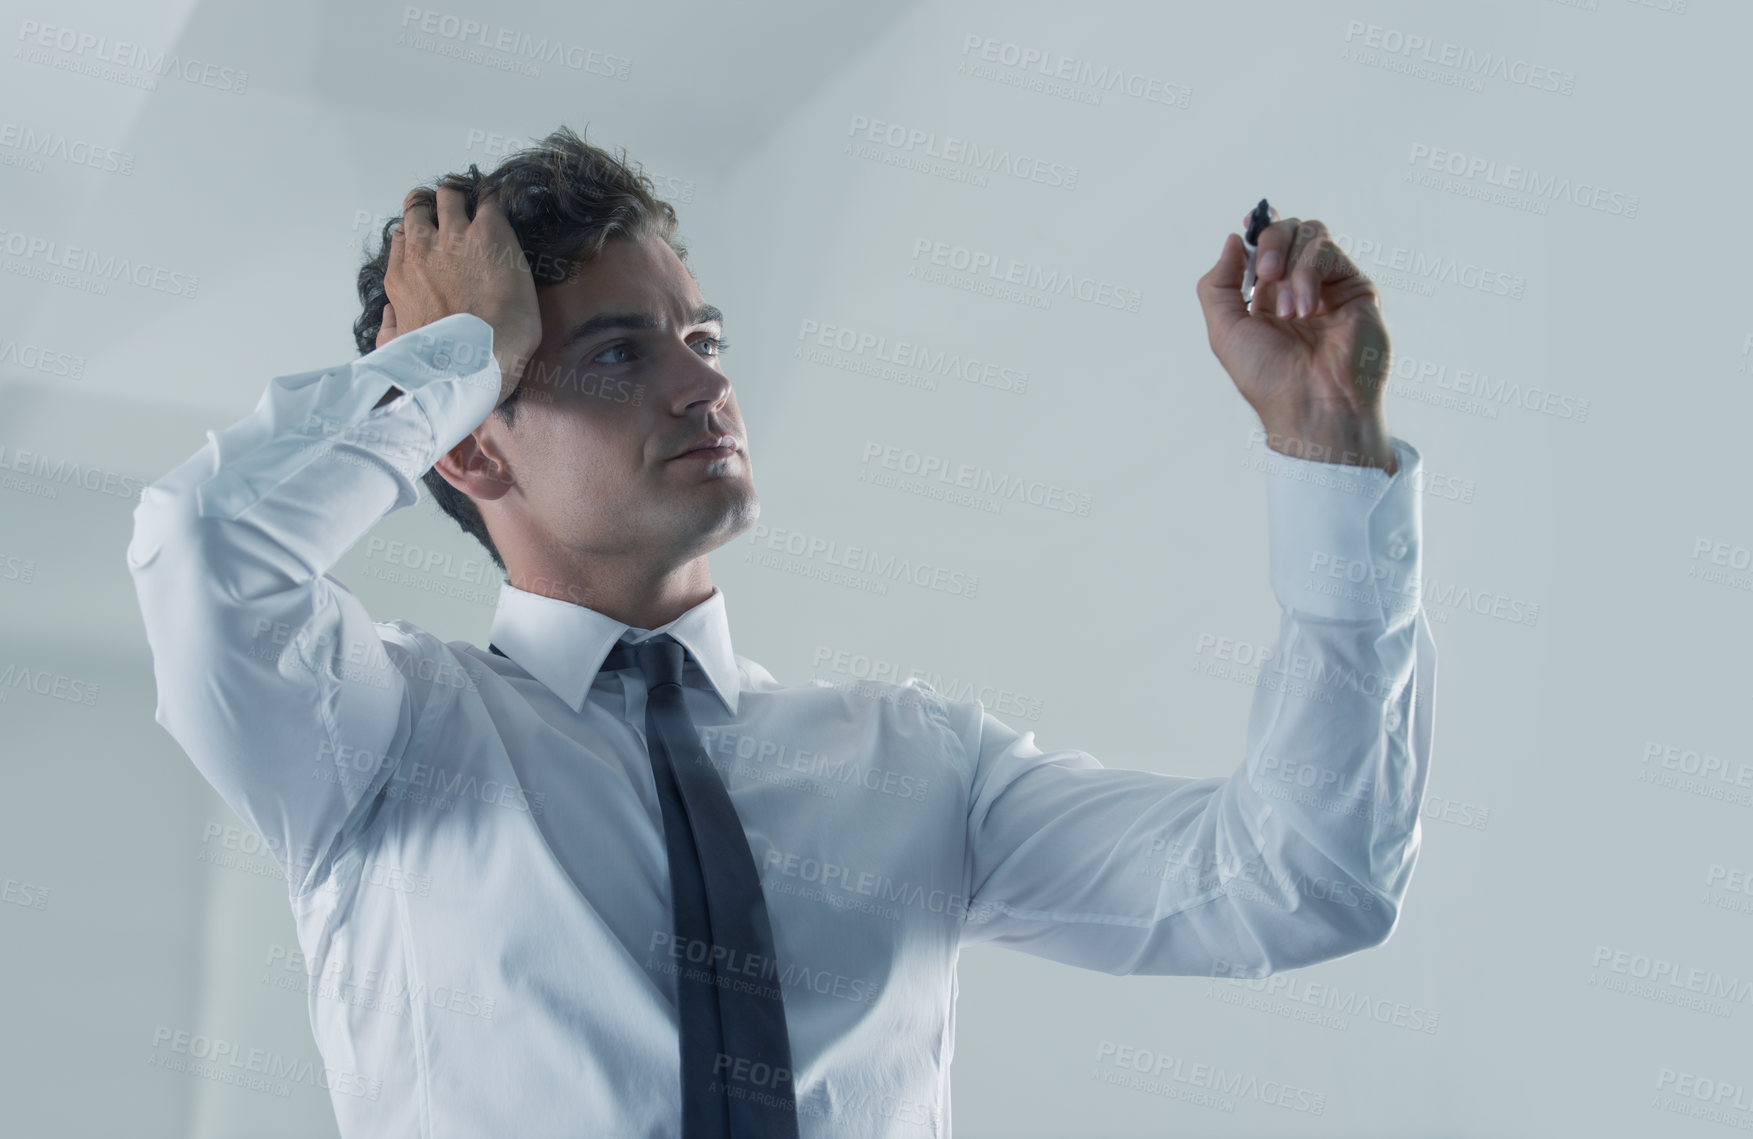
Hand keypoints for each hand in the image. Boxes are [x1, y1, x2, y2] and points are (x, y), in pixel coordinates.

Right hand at [376, 186, 541, 406]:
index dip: (416, 235)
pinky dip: (493, 198)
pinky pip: (489, 200)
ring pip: (449, 196)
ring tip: (475, 201)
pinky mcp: (489, 233)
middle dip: (433, 206)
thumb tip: (388, 317)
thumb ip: (389, 329)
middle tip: (451, 210)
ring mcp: (454, 237)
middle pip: (418, 209)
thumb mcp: (398, 351)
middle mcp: (422, 250)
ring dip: (460, 196)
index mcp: (401, 277)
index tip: (429, 237)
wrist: (479, 360)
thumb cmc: (442, 365)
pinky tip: (499, 203)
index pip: (401, 240)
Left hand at [1196, 208, 1395, 472]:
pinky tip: (1304, 309)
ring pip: (1310, 233)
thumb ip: (1219, 284)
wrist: (1311, 404)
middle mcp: (1298, 287)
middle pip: (1286, 230)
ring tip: (1287, 310)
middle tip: (1265, 274)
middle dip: (1269, 244)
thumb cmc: (1267, 377)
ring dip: (1289, 264)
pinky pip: (1327, 252)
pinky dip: (1308, 273)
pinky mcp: (1355, 286)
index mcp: (1266, 297)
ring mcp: (1328, 285)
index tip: (1247, 223)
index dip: (1256, 229)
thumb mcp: (1224, 330)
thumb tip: (1231, 240)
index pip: (1264, 246)